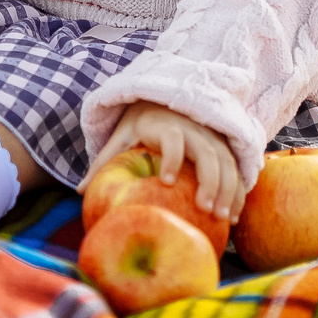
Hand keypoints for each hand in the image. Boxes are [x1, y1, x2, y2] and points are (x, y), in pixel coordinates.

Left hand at [90, 102, 244, 219]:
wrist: (164, 100)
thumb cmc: (139, 123)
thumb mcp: (121, 136)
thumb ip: (105, 161)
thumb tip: (80, 189)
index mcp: (165, 125)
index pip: (172, 138)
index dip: (173, 157)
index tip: (168, 181)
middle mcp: (193, 129)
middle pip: (207, 153)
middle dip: (210, 181)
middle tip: (205, 209)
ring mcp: (212, 138)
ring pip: (226, 162)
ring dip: (227, 189)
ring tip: (222, 218)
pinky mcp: (223, 147)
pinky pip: (235, 170)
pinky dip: (237, 191)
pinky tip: (233, 216)